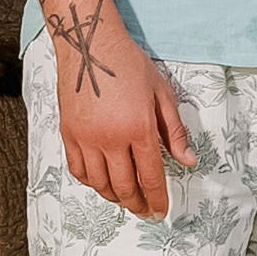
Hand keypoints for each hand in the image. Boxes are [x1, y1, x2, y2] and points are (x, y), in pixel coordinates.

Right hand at [62, 31, 194, 220]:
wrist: (90, 44)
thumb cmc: (128, 64)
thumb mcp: (161, 93)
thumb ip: (175, 131)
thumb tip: (188, 161)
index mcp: (139, 129)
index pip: (151, 176)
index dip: (157, 198)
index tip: (160, 211)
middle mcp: (111, 139)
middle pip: (125, 186)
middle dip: (137, 204)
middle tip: (144, 211)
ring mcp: (86, 138)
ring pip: (100, 183)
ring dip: (114, 197)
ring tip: (125, 199)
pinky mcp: (68, 133)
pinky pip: (78, 170)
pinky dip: (91, 182)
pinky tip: (101, 182)